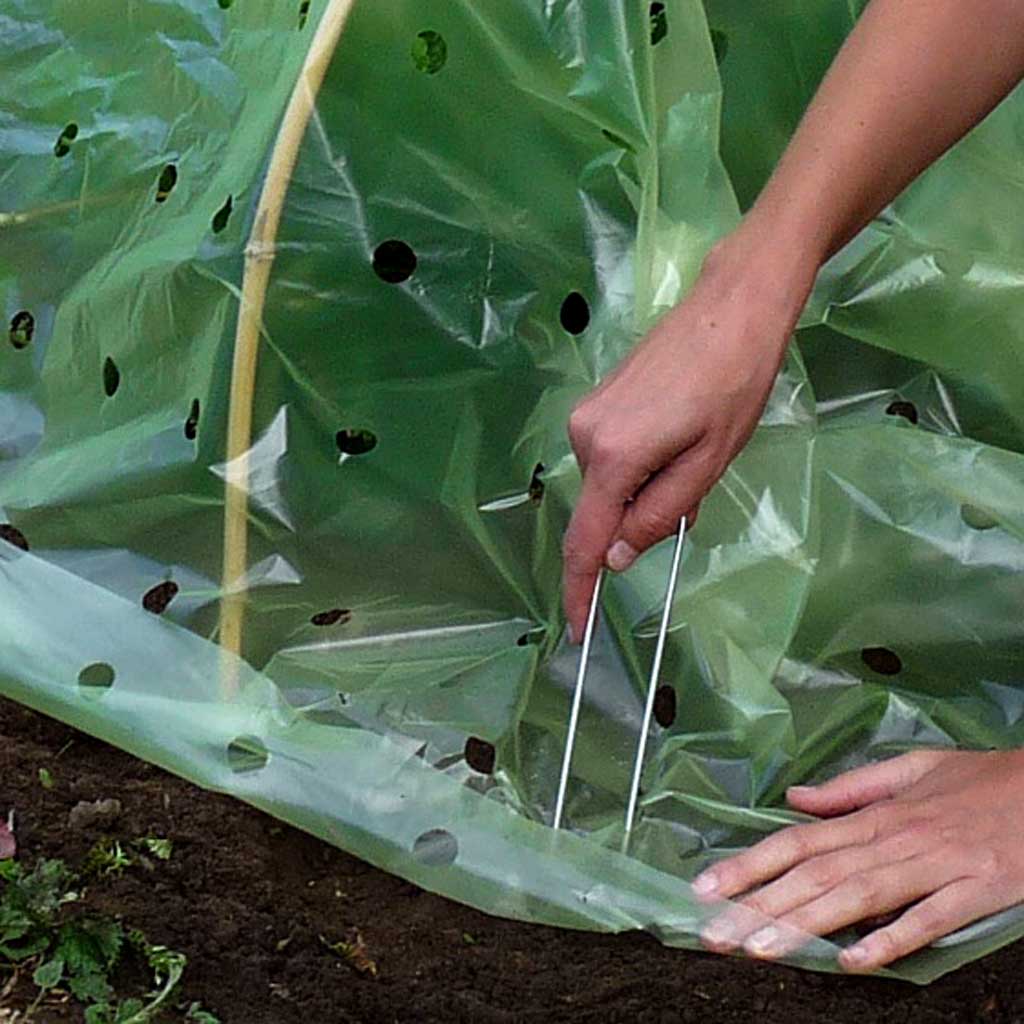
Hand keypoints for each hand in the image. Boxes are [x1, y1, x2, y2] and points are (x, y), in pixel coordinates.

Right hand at [562, 232, 814, 641]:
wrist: (732, 306)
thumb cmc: (735, 385)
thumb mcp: (708, 464)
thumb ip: (658, 517)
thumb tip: (614, 559)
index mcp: (613, 457)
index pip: (585, 541)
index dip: (581, 590)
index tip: (580, 627)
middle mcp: (585, 437)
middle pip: (601, 510)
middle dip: (638, 521)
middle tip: (694, 490)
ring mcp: (587, 415)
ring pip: (608, 483)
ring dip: (644, 489)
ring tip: (694, 451)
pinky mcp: (596, 401)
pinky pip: (611, 456)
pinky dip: (638, 465)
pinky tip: (677, 435)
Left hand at [692, 749, 1023, 971]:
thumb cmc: (981, 781)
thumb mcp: (912, 769)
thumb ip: (851, 789)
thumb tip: (796, 798)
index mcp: (877, 814)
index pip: (799, 839)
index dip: (750, 863)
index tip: (708, 885)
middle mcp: (896, 840)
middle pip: (816, 873)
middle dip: (759, 903)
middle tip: (714, 931)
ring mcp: (935, 868)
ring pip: (858, 897)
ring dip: (805, 923)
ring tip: (760, 947)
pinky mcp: (975, 893)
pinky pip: (927, 921)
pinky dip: (890, 940)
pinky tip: (854, 962)